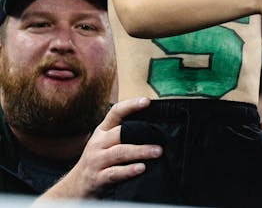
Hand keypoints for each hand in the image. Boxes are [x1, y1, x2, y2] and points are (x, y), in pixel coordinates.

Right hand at [39, 97, 160, 199]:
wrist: (74, 186)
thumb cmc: (97, 160)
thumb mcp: (105, 143)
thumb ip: (123, 133)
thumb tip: (152, 126)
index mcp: (102, 132)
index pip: (115, 113)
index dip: (130, 105)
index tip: (146, 101)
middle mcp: (98, 144)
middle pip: (120, 133)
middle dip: (141, 134)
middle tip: (160, 138)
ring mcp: (97, 161)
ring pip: (119, 152)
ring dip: (140, 151)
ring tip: (157, 152)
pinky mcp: (97, 178)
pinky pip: (114, 173)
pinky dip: (128, 170)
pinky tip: (141, 168)